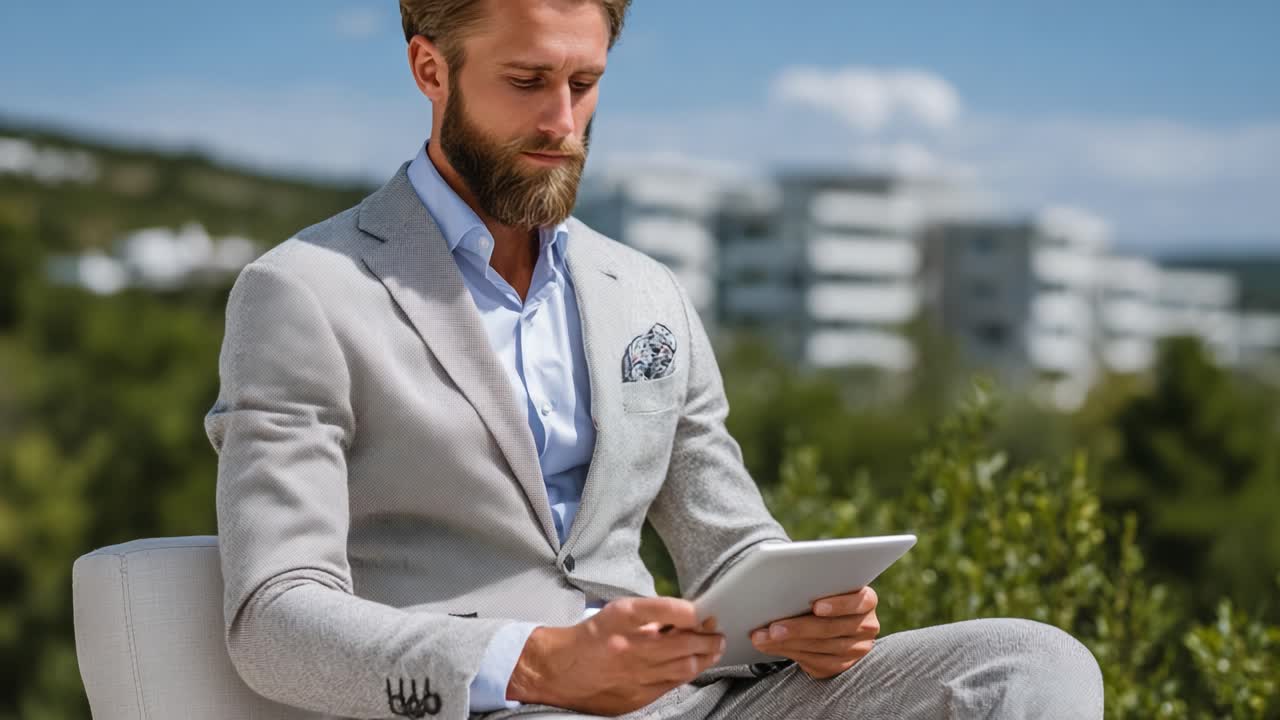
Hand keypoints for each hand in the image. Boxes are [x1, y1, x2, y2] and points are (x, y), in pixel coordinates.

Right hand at [506, 596, 724, 715]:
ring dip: (705, 657)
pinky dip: (687, 673)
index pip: (669, 609)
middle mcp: (631, 646)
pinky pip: (672, 685)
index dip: (694, 611)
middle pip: (685, 643)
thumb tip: (688, 616)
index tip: (706, 611)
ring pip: (685, 667)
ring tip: (714, 649)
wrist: (557, 669)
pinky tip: (692, 666)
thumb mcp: (618, 613)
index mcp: (623, 618)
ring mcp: (634, 675)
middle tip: (718, 633)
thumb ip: (652, 614)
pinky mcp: (636, 697)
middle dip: (709, 638)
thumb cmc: (590, 637)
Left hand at [749, 586, 878, 679]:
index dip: (838, 605)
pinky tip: (770, 646)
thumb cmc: (824, 596)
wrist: (832, 622)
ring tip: (762, 638)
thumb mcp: (826, 588)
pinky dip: (788, 652)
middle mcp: (866, 626)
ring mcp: (855, 648)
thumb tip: (777, 586)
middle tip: (772, 628)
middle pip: (831, 628)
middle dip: (798, 628)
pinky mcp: (841, 665)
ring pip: (819, 647)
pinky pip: (814, 661)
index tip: (816, 606)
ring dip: (787, 643)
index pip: (859, 601)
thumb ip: (814, 586)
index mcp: (866, 600)